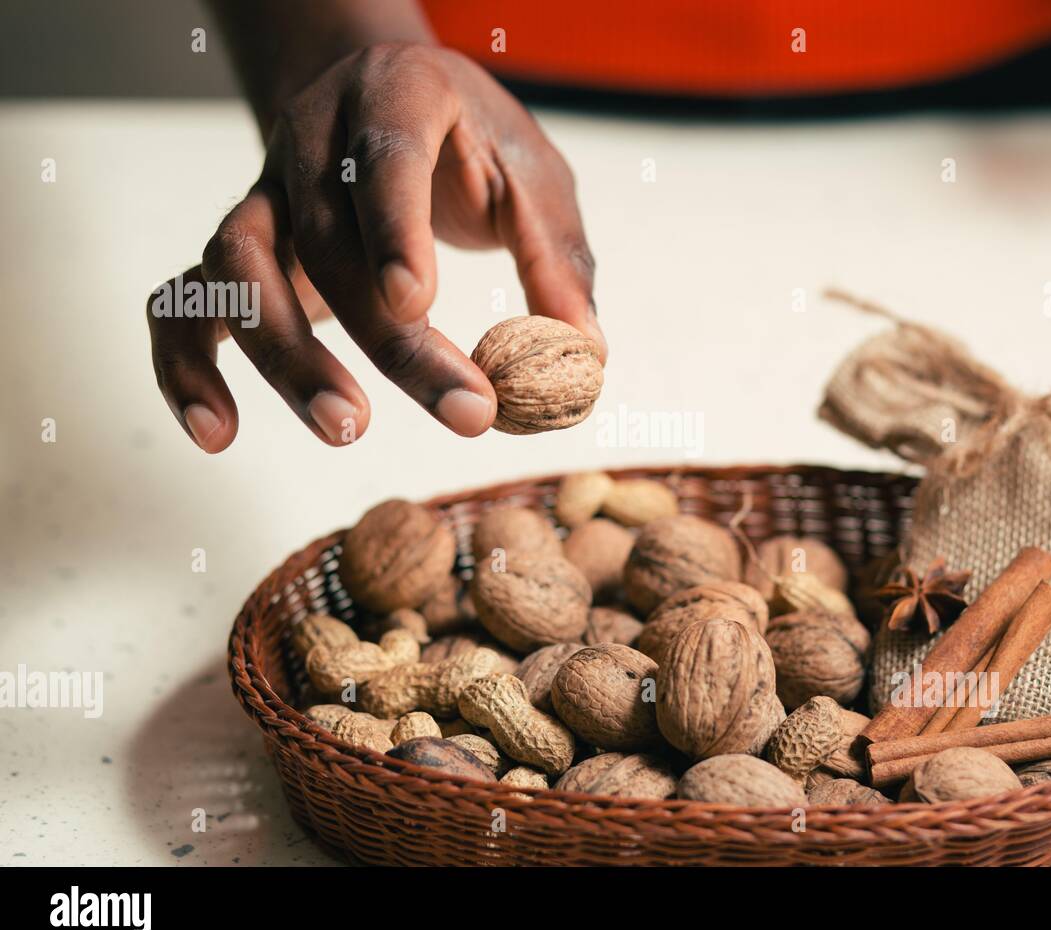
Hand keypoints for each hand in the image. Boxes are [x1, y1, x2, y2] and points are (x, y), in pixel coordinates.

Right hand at [148, 43, 602, 452]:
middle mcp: (311, 141)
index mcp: (394, 97)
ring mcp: (263, 194)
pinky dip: (184, 364)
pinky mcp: (238, 247)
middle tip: (464, 410)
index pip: (383, 157)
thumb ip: (556, 257)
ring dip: (285, 356)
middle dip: (391, 338)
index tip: (418, 303)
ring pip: (237, 265)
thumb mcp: (530, 175)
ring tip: (345, 427)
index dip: (393, 228)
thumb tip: (587, 355)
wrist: (382, 96)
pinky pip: (183, 298)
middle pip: (325, 240)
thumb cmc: (469, 140)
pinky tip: (217, 433)